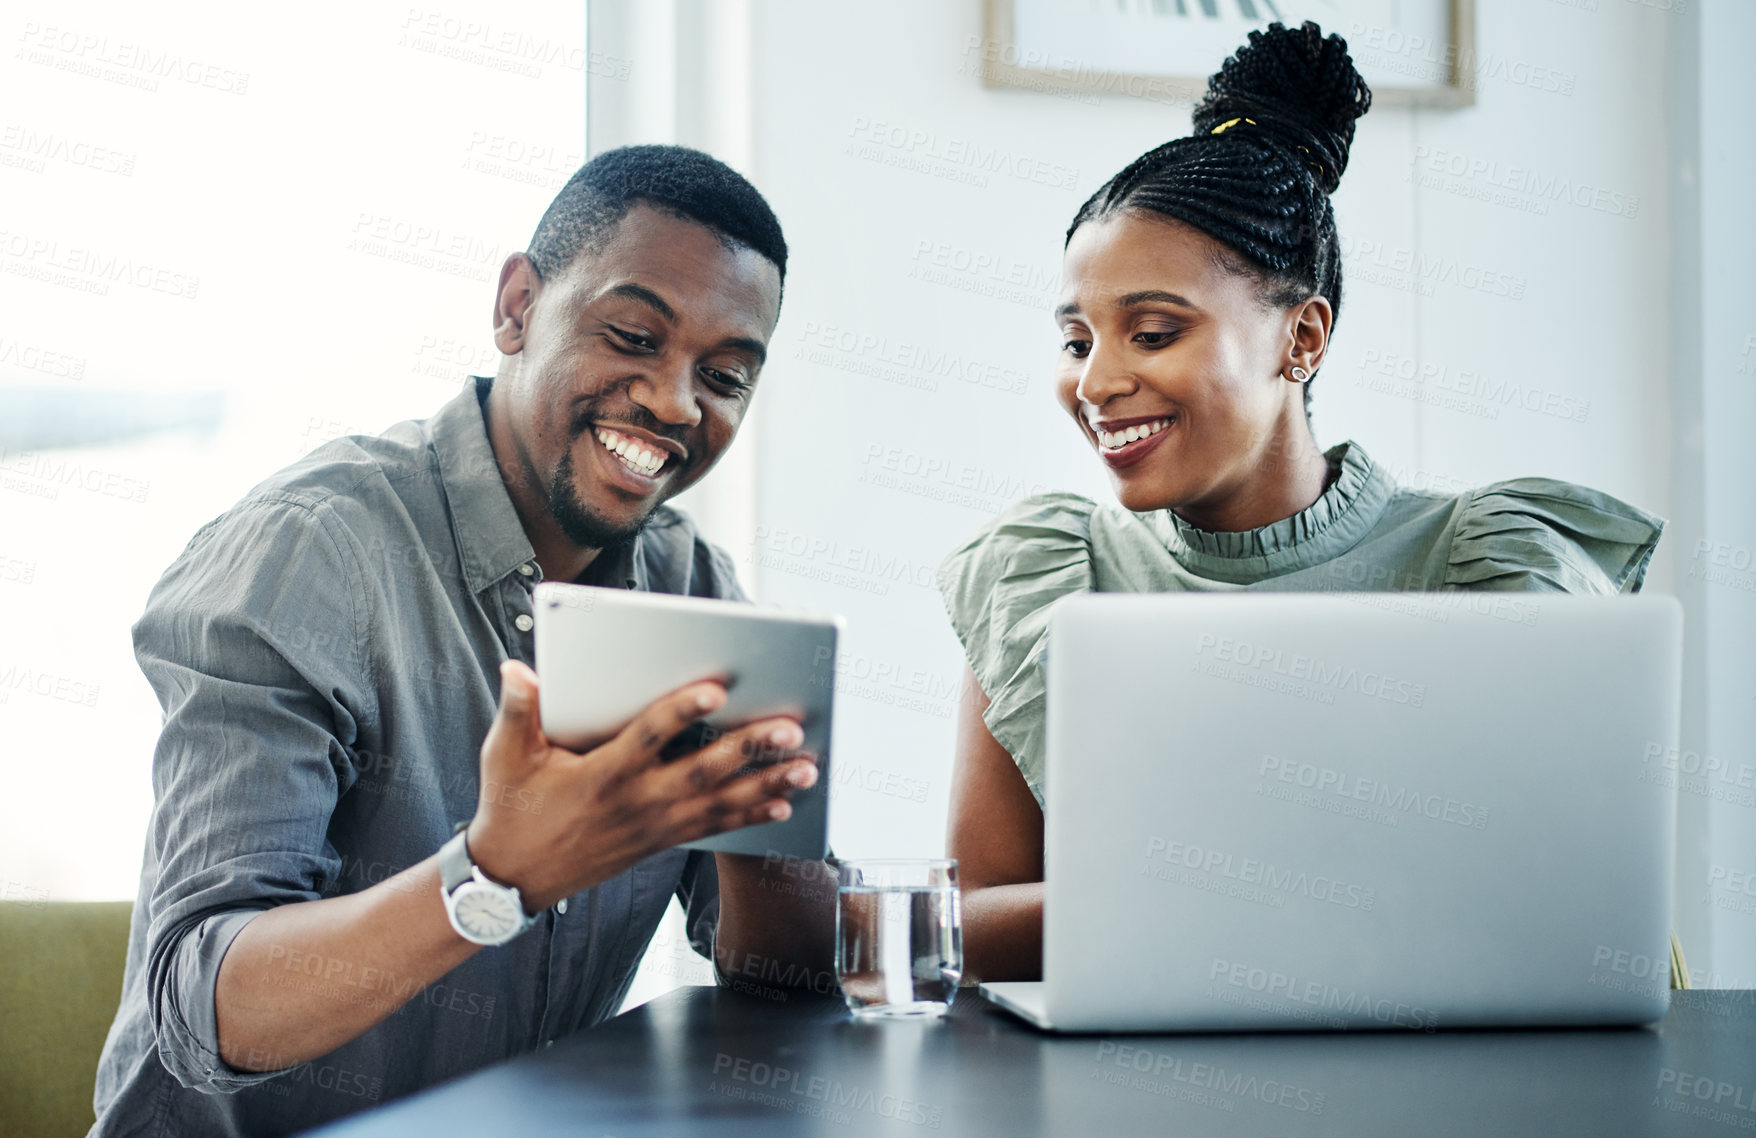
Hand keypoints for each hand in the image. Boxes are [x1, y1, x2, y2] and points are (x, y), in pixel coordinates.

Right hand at [465, 660, 817, 910]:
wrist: (512, 878)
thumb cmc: (511, 807)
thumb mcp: (504, 755)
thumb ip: (518, 710)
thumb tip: (518, 668)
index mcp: (601, 773)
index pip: (648, 736)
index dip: (681, 711)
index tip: (716, 689)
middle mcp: (635, 801)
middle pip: (702, 772)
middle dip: (749, 750)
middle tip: (790, 728)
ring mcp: (652, 825)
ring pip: (719, 802)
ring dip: (767, 784)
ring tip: (808, 766)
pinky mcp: (660, 841)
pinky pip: (714, 827)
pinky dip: (751, 815)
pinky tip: (785, 802)